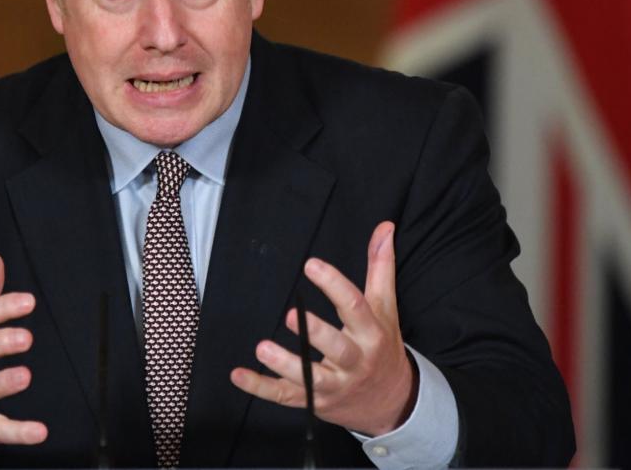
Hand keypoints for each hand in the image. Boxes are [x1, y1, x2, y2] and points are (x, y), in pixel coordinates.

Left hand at [229, 221, 416, 435]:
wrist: (391, 402)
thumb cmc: (383, 346)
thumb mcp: (385, 308)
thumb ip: (381, 267)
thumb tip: (385, 227)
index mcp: (371, 333)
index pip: (355, 307)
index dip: (334, 286)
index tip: (312, 265)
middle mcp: (355, 361)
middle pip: (338, 348)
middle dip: (316, 333)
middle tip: (291, 315)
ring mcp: (334, 385)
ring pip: (310, 378)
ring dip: (285, 365)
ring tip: (262, 348)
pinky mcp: (315, 402)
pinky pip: (286, 396)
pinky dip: (261, 388)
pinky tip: (238, 375)